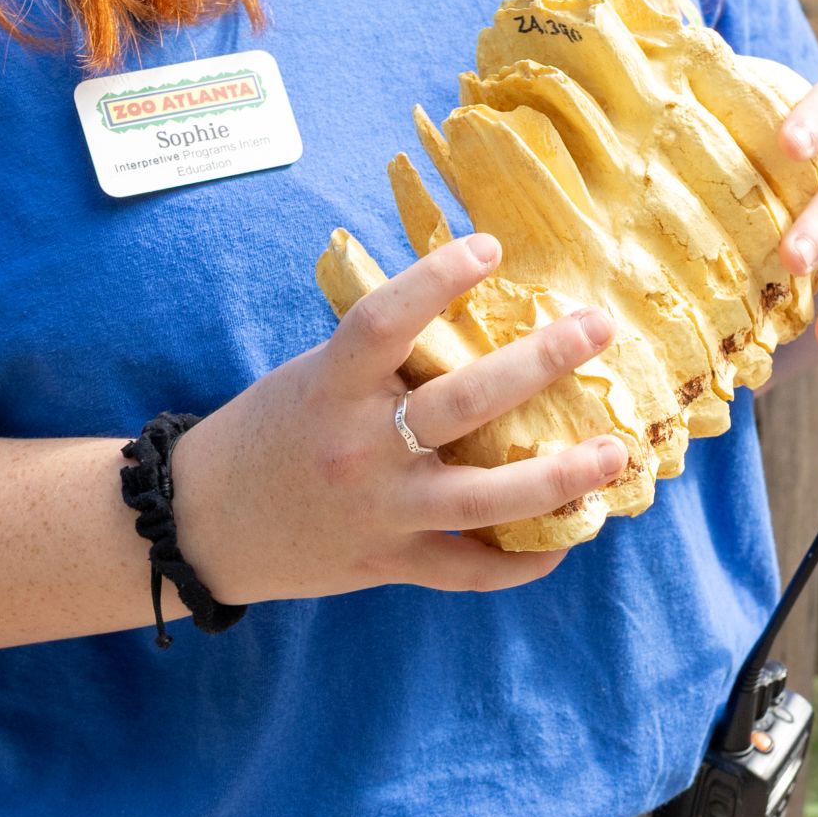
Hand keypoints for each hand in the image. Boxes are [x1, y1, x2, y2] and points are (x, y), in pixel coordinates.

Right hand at [169, 234, 637, 601]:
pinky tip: (568, 538)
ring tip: (615, 452)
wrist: (202, 524)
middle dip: (540, 362)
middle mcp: (357, 448)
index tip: (493, 247)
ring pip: (484, 499)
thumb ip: (382, 359)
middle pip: (463, 403)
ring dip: (559, 477)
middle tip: (597, 328)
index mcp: (330, 386)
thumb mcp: (312, 376)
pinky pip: (468, 569)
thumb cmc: (270, 431)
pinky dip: (521, 560)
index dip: (438, 278)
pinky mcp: (387, 563)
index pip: (385, 320)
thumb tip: (476, 309)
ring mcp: (378, 512)